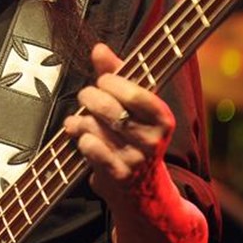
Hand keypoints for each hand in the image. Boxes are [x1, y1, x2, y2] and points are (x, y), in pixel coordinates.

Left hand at [62, 42, 174, 204]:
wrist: (143, 193)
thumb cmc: (135, 139)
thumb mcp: (134, 107)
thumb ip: (117, 75)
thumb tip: (99, 48)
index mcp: (162, 117)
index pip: (134, 92)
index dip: (111, 82)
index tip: (103, 81)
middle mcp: (153, 139)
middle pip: (108, 106)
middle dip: (89, 97)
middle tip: (86, 97)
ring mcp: (136, 159)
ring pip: (93, 125)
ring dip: (80, 120)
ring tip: (81, 121)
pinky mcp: (118, 175)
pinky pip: (89, 146)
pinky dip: (80, 138)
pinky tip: (82, 138)